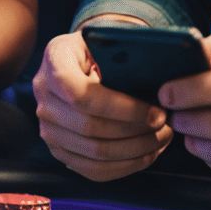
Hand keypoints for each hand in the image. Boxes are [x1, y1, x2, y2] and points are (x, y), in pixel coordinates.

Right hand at [33, 28, 172, 180]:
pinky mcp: (57, 149)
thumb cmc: (97, 50)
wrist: (74, 61)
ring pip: (95, 152)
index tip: (156, 112)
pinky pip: (92, 169)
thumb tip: (158, 83)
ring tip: (161, 140)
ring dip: (136, 151)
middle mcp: (43, 94)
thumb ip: (124, 56)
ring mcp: (46, 125)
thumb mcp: (105, 40)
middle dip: (137, 132)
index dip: (123, 109)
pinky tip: (145, 155)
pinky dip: (124, 167)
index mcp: (54, 60)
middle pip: (91, 127)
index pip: (83, 94)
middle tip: (167, 127)